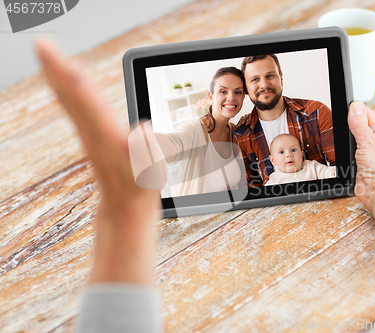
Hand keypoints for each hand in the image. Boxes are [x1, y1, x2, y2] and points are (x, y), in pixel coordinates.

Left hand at [36, 38, 159, 284]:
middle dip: (57, 69)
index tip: (59, 57)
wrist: (124, 208)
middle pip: (72, 97)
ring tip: (49, 53)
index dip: (74, 79)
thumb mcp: (151, 173)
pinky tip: (63, 79)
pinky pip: (74, 106)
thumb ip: (148, 150)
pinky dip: (66, 89)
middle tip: (42, 43)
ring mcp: (89, 135)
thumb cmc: (140, 190)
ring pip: (69, 100)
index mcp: (108, 139)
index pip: (88, 104)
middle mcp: (93, 134)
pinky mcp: (91, 135)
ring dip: (58, 75)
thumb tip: (142, 127)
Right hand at [348, 101, 374, 213]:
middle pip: (357, 126)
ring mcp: (368, 154)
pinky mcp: (360, 165)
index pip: (366, 114)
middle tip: (343, 129)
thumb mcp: (369, 141)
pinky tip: (345, 155)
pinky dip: (345, 155)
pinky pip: (349, 155)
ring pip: (352, 141)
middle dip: (348, 127)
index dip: (355, 111)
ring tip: (346, 144)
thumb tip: (355, 106)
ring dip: (347, 142)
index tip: (344, 110)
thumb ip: (359, 124)